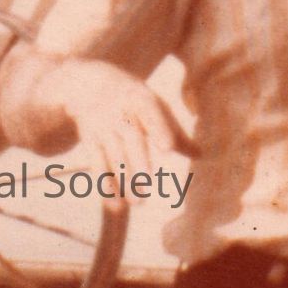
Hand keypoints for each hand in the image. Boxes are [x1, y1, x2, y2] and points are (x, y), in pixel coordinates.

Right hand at [55, 64, 189, 202]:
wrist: (87, 82)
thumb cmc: (131, 99)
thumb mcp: (152, 105)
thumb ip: (174, 130)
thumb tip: (200, 154)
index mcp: (140, 100)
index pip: (151, 114)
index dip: (159, 129)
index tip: (168, 147)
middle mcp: (120, 113)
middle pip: (131, 139)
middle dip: (138, 163)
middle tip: (147, 185)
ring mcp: (103, 127)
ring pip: (114, 155)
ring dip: (123, 180)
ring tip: (136, 203)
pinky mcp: (90, 140)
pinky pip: (97, 164)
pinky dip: (105, 185)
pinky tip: (114, 204)